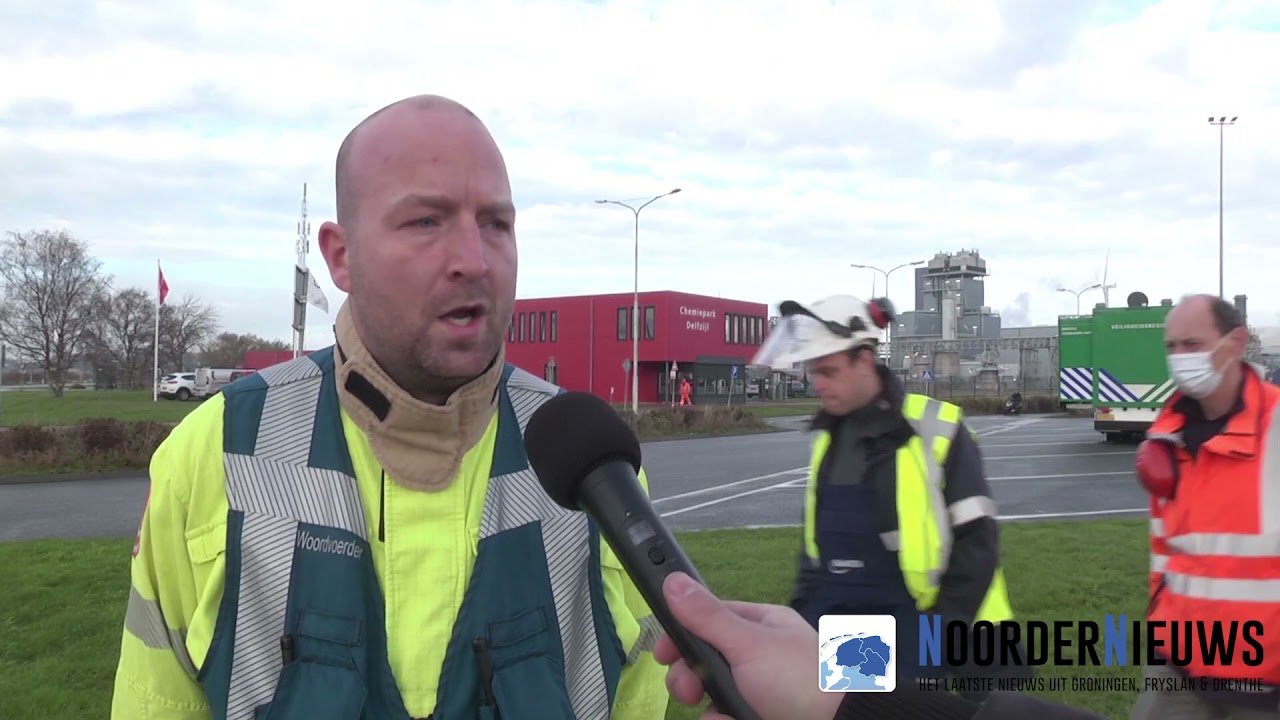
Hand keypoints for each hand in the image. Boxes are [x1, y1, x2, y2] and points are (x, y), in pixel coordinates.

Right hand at [653, 572, 843, 719]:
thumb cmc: (801, 680)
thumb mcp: (749, 644)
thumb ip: (707, 616)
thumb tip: (672, 579)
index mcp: (761, 625)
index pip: (708, 619)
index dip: (680, 634)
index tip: (661, 653)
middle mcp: (759, 655)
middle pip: (705, 659)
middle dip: (689, 676)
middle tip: (688, 690)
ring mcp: (760, 688)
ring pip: (713, 693)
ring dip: (707, 705)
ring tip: (718, 714)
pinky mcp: (759, 713)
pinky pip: (725, 714)